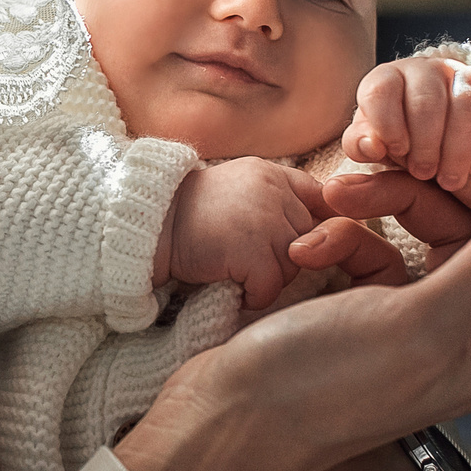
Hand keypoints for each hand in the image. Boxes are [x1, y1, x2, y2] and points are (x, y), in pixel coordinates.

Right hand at [119, 57, 470, 470]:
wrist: (231, 421)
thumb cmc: (322, 384)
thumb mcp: (419, 320)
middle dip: (440, 169)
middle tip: (390, 143)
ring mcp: (435, 311)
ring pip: (435, 214)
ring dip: (384, 197)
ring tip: (332, 201)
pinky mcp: (388, 303)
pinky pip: (388, 238)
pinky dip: (351, 231)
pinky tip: (312, 246)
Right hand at [156, 158, 331, 309]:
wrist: (149, 226)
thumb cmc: (190, 216)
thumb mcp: (239, 189)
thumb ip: (277, 199)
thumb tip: (321, 228)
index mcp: (272, 174)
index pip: (322, 198)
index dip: (319, 226)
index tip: (301, 243)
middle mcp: (273, 192)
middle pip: (310, 240)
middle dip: (285, 258)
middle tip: (249, 262)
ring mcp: (264, 220)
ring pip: (293, 266)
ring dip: (268, 280)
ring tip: (237, 273)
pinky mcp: (251, 250)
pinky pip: (271, 287)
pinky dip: (253, 296)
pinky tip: (232, 287)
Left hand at [343, 53, 470, 194]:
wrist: (440, 145)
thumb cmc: (400, 145)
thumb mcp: (376, 146)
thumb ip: (362, 146)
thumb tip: (370, 145)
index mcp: (388, 78)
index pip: (381, 91)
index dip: (387, 124)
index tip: (396, 152)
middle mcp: (427, 69)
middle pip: (426, 101)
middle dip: (425, 144)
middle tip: (423, 174)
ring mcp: (466, 77)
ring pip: (466, 107)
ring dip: (457, 150)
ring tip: (449, 180)